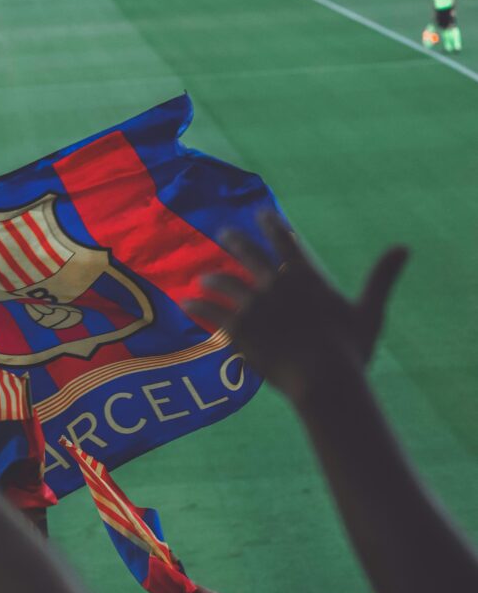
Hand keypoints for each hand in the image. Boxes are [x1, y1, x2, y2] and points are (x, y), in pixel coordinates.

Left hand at [186, 213, 407, 405]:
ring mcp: (254, 304)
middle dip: (235, 240)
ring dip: (213, 276)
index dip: (272, 224)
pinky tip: (187, 301)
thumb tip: (405, 246)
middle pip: (248, 253)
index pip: (284, 240)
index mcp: (304, 275)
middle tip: (224, 232)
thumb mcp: (370, 310)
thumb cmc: (349, 349)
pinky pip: (211, 311)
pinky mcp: (237, 327)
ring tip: (203, 276)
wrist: (323, 380)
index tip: (262, 213)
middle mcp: (275, 283)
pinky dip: (198, 304)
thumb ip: (382, 276)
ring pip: (226, 281)